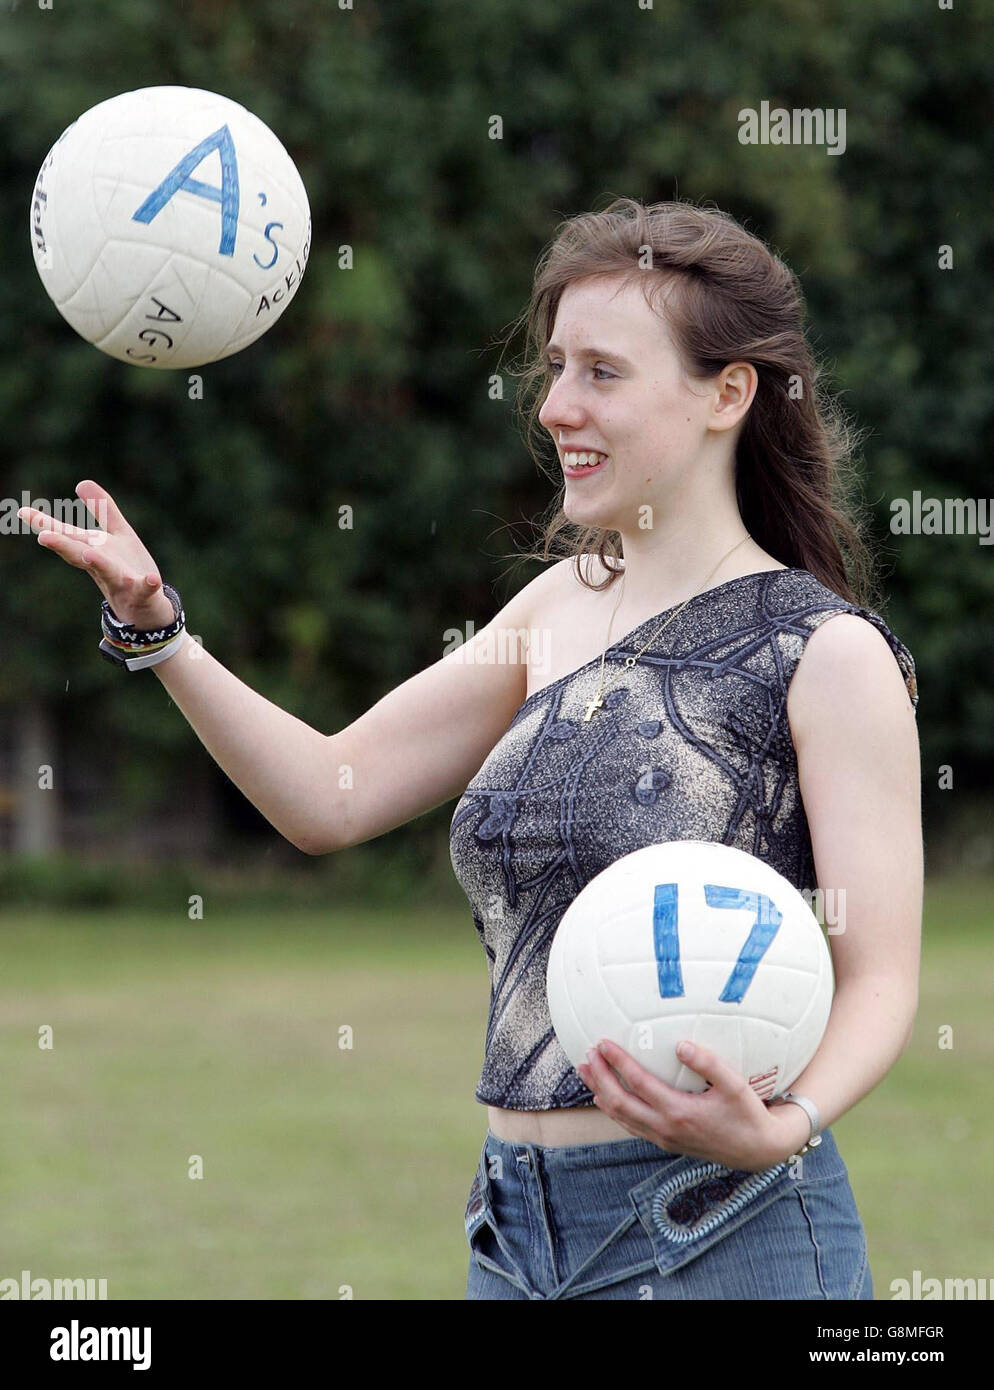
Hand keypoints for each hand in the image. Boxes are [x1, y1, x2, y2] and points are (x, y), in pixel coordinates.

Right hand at [18, 479, 174, 630]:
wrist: (147, 610)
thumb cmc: (128, 569)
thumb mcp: (118, 535)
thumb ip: (103, 510)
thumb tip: (81, 482)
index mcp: (95, 551)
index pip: (68, 536)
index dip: (46, 525)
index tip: (22, 512)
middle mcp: (103, 567)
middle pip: (80, 555)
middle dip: (63, 546)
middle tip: (43, 537)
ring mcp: (123, 582)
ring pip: (108, 573)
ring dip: (98, 563)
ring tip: (88, 555)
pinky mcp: (145, 594)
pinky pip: (147, 589)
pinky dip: (149, 584)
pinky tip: (152, 579)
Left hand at [577, 1038, 810, 1172]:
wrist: (758, 1150)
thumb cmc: (748, 1114)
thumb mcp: (735, 1085)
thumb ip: (708, 1063)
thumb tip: (680, 1044)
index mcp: (679, 1112)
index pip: (638, 1084)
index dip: (617, 1062)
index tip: (603, 1042)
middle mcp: (665, 1128)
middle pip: (619, 1102)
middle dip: (599, 1077)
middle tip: (586, 1054)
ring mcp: (663, 1138)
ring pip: (621, 1116)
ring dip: (600, 1092)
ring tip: (586, 1071)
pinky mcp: (665, 1142)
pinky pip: (631, 1126)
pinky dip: (613, 1110)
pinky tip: (605, 1098)